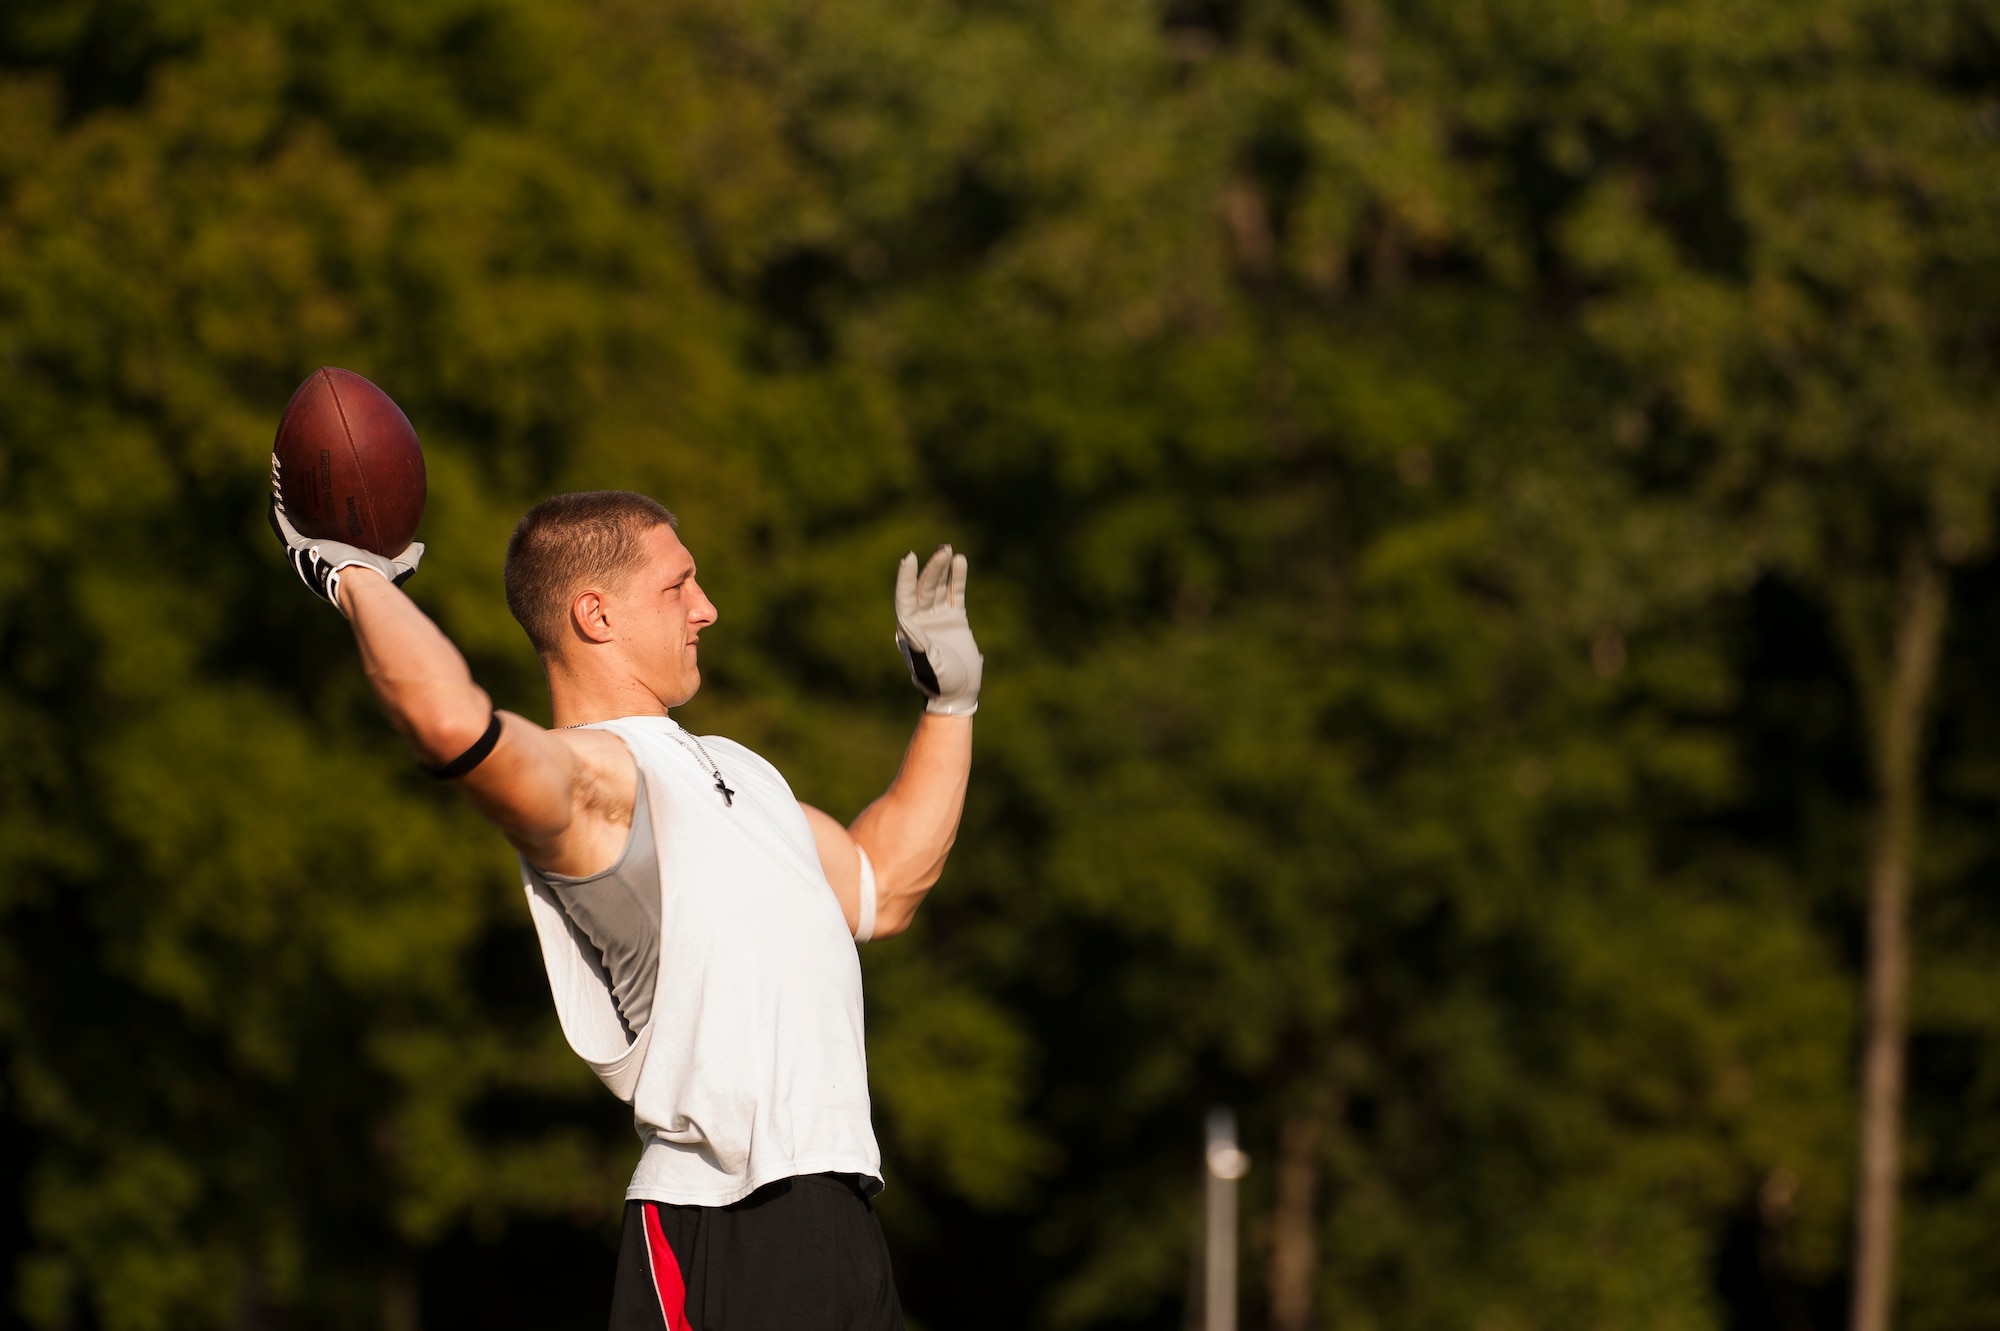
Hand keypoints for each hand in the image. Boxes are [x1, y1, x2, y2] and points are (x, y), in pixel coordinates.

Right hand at [268, 458, 422, 610]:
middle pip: (303, 530)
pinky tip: (275, 489)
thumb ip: (408, 557)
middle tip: (297, 497)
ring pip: (287, 524)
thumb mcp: (397, 567)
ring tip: (279, 485)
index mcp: (334, 560)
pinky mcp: (294, 544)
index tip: (324, 517)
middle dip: (298, 514)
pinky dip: (276, 507)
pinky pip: (281, 523)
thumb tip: (420, 546)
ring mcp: (302, 551)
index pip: (326, 543)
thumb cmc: (376, 578)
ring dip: (282, 505)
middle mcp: (314, 556)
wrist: (358, 581)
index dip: (322, 531)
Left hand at [895, 545, 981, 714]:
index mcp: (908, 628)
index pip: (905, 597)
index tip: (909, 558)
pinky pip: (955, 593)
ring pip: (939, 586)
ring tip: (949, 550)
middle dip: (932, 569)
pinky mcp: (955, 618)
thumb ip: (918, 644)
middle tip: (942, 551)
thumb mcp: (929, 665)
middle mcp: (921, 618)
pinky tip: (960, 561)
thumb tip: (905, 621)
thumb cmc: (939, 683)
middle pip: (924, 587)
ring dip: (942, 569)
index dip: (906, 577)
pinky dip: (957, 578)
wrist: (959, 692)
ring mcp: (938, 616)